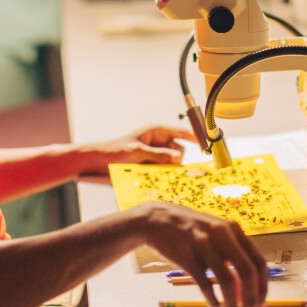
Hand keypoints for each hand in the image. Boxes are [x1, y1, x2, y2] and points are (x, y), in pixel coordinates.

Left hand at [80, 125, 196, 174]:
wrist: (99, 161)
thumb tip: (178, 157)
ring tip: (153, 170)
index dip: (194, 136)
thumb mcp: (138, 152)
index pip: (181, 132)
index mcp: (156, 130)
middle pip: (178, 149)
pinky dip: (161, 172)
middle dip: (176, 158)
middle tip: (169, 166)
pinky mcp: (151, 163)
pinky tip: (154, 175)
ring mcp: (155, 152)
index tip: (206, 143)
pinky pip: (163, 168)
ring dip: (167, 167)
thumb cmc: (116, 150)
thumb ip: (159, 154)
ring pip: (172, 161)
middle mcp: (158, 140)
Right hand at [138, 203, 267, 306]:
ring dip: (231, 304)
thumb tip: (246, 292)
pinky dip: (212, 300)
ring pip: (227, 280)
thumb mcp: (215, 234)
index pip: (258, 261)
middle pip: (247, 272)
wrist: (156, 219)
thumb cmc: (190, 231)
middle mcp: (222, 234)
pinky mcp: (186, 255)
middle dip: (251, 299)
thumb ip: (231, 257)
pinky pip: (204, 283)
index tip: (260, 305)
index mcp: (233, 230)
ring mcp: (203, 244)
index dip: (263, 286)